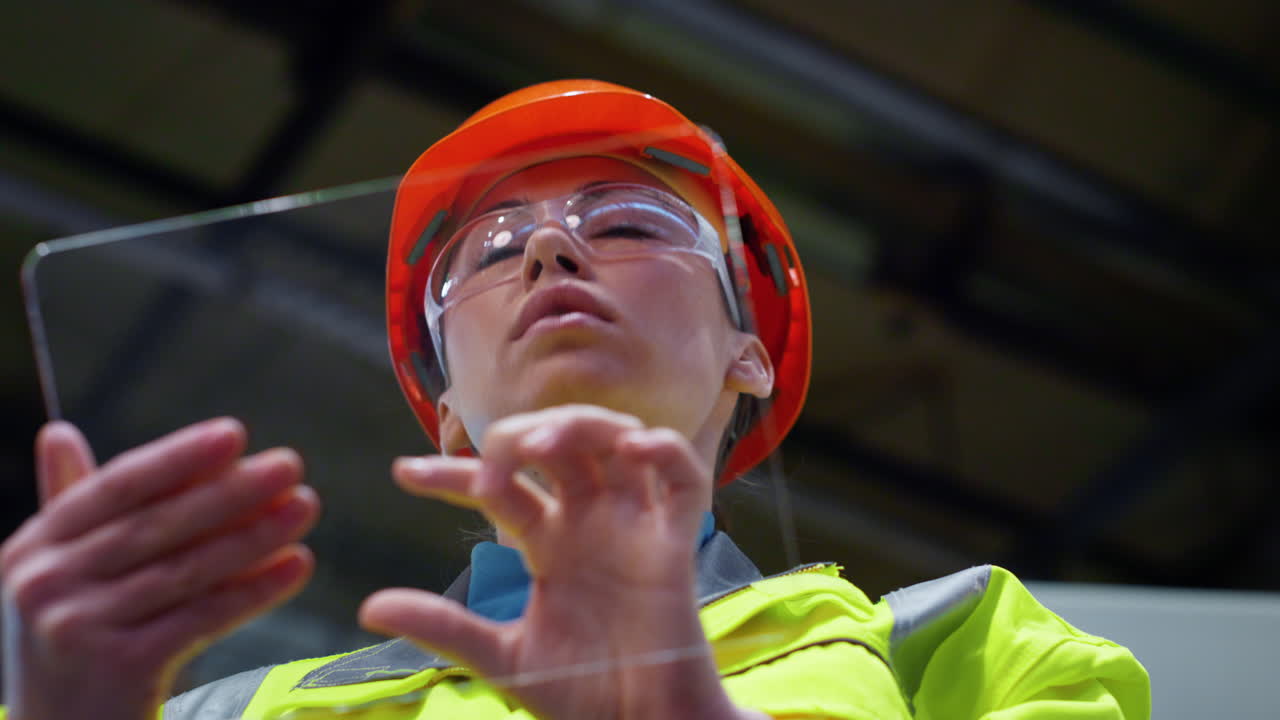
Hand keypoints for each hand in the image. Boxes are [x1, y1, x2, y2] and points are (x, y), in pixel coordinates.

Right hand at [1, 419, 319, 719]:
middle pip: (157, 525)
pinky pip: (202, 618)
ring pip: (186, 570)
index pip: (116, 487)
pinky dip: (254, 591)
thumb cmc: (75, 642)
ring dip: (254, 535)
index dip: (177, 457)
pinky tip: (297, 565)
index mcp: (34, 548)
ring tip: (305, 507)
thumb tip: (58, 430)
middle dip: (230, 491)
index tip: (234, 434)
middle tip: (290, 465)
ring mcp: (77, 629)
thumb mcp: (60, 573)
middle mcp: (44, 585)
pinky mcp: (119, 669)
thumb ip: (70, 505)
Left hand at [360, 405, 764, 719]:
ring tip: (539, 446)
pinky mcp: (675, 543)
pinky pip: (683, 479)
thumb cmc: (582, 694)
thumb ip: (444, 627)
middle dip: (519, 436)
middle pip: (559, 444)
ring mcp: (633, 526)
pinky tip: (632, 448)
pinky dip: (664, 451)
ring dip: (579, 427)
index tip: (404, 475)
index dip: (452, 473)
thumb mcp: (503, 658)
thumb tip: (368, 605)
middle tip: (491, 464)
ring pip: (615, 441)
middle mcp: (589, 521)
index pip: (498, 486)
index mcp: (548, 541)